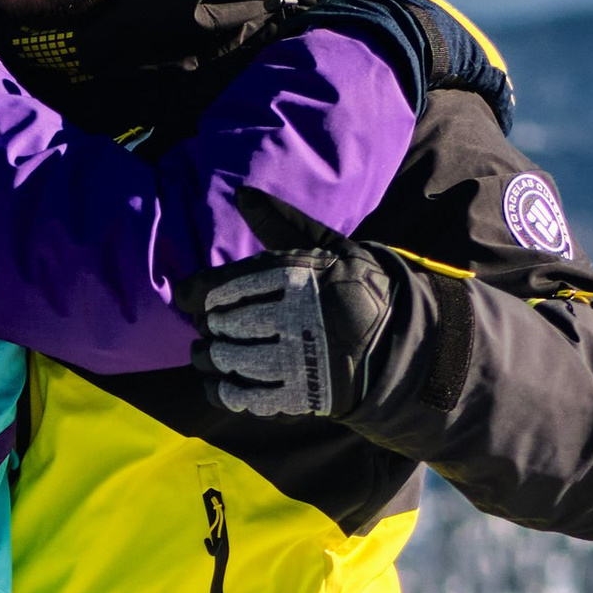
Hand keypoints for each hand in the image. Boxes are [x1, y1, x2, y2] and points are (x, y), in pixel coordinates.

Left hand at [194, 237, 396, 421]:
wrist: (399, 339)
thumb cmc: (354, 287)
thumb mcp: (326, 246)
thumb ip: (281, 223)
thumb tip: (243, 194)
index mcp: (294, 277)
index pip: (219, 288)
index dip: (195, 295)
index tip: (193, 299)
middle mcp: (292, 318)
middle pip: (221, 325)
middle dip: (208, 327)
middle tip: (210, 327)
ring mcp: (296, 361)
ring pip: (228, 361)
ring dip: (211, 358)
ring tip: (211, 353)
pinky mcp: (299, 396)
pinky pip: (244, 398)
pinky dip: (222, 391)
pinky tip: (220, 382)